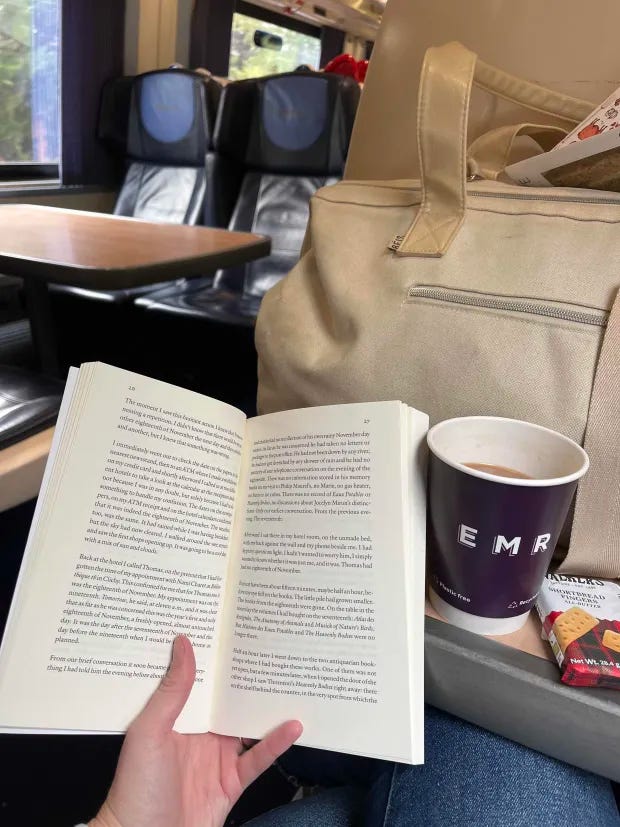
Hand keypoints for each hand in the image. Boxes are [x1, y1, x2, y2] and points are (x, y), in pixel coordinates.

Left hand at [90, 635, 302, 826]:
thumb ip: (170, 692)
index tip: (231, 628)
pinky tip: (293, 726)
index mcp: (175, 717)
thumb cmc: (135, 791)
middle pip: (228, 700)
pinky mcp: (232, 782)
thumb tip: (182, 645)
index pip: (199, 680)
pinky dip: (277, 743)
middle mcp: (198, 734)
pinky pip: (258, 758)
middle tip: (270, 647)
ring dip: (266, 707)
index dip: (214, 657)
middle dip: (246, 677)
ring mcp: (216, 758)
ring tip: (290, 680)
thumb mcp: (148, 733)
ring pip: (247, 725)